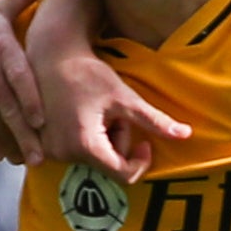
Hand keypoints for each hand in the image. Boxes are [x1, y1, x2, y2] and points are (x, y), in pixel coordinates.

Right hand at [47, 47, 191, 181]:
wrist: (52, 56)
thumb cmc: (88, 73)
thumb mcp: (124, 97)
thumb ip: (154, 120)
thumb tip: (186, 134)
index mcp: (84, 145)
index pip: (123, 174)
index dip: (140, 161)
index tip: (145, 141)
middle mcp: (62, 154)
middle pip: (107, 164)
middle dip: (118, 141)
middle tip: (114, 114)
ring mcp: (50, 150)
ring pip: (93, 158)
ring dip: (103, 139)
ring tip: (96, 111)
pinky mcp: (44, 144)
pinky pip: (76, 152)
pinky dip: (86, 138)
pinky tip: (82, 115)